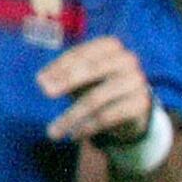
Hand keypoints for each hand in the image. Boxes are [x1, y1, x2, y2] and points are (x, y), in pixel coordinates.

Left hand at [37, 36, 155, 146]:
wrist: (133, 106)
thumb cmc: (99, 83)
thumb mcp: (82, 74)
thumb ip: (63, 74)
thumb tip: (43, 82)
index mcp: (111, 46)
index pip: (81, 54)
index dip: (59, 66)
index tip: (40, 80)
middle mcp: (127, 60)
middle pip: (91, 70)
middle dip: (66, 82)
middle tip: (46, 93)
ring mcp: (136, 82)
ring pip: (96, 98)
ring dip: (71, 116)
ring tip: (53, 132)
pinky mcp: (140, 104)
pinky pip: (108, 116)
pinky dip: (88, 127)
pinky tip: (74, 135)